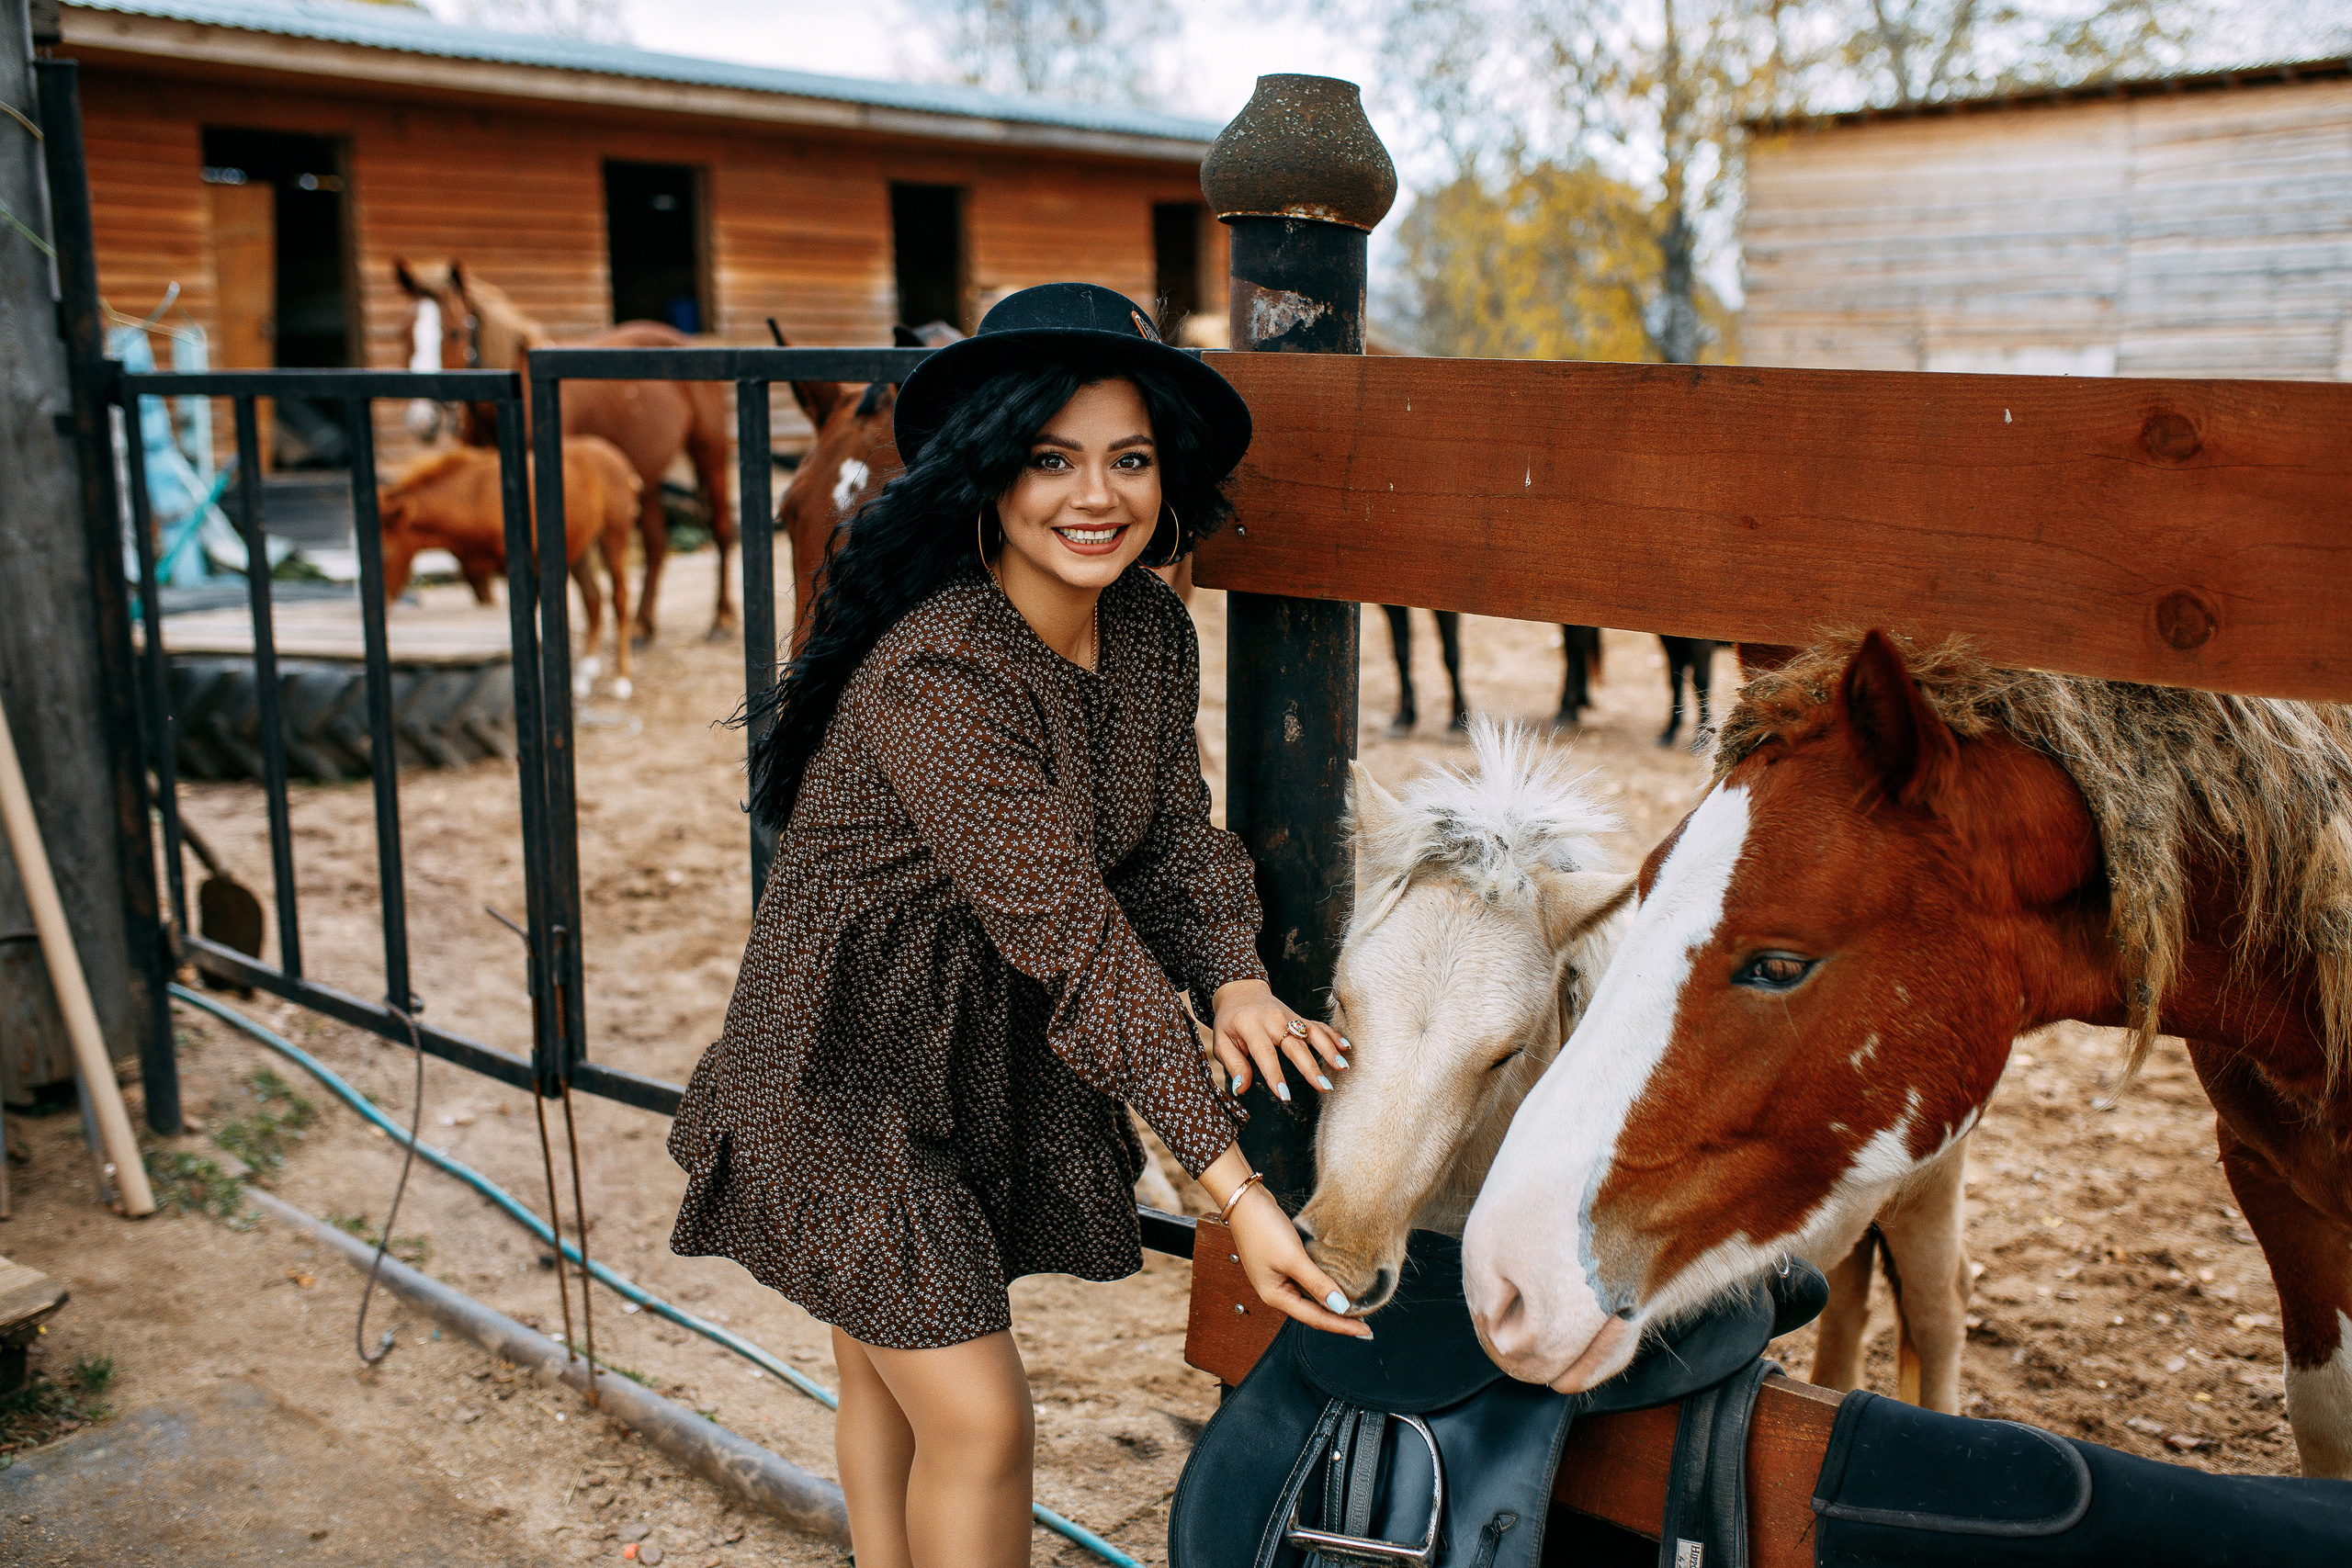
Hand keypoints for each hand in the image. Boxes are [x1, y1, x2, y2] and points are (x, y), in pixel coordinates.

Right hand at [1202, 1146, 1370, 1337]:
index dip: (1341, 1326)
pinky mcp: (1282, 1263)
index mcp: (1275, 1296)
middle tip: (1364, 1324)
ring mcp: (1278, 1277)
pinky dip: (1322, 1286)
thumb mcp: (1293, 1258)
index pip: (1315, 1318)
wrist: (1245, 1201)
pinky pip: (1306, 1282)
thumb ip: (1317, 1284)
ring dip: (1330, 1303)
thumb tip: (1340, 1307)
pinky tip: (1334, 1283)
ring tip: (1354, 1307)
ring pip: (1309, 1297)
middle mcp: (1276, 1291)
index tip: (1365, 1330)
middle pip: (1312, 1311)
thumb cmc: (1263, 1229)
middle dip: (1338, 1319)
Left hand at [1208, 979, 1347, 1103]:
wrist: (1241, 992)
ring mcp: (1289, 1017)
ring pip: (1311, 1033)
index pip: (1265, 1054)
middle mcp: (1273, 1020)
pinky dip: (1333, 1035)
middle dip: (1310, 1068)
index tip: (1284, 1095)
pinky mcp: (1298, 1017)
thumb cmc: (1229, 1023)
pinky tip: (1346, 1048)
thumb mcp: (1221, 1042)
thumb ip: (1233, 1065)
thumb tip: (1241, 1089)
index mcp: (1251, 1026)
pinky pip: (1318, 1025)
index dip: (1275, 1075)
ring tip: (1342, 1068)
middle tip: (1324, 1088)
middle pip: (1295, 1045)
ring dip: (1329, 1050)